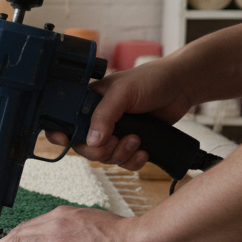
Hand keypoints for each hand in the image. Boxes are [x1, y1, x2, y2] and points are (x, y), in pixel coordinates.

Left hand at [0, 206, 161, 241]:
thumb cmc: (123, 236)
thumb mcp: (92, 222)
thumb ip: (74, 227)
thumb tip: (66, 238)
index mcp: (64, 214)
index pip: (32, 225)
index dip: (16, 234)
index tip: (6, 239)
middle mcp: (54, 224)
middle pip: (19, 233)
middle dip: (0, 241)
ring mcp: (53, 241)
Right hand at [45, 59, 195, 170]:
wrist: (181, 87)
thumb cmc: (150, 79)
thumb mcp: (123, 92)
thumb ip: (105, 115)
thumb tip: (92, 141)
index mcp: (89, 102)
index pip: (65, 121)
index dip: (61, 132)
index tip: (65, 140)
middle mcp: (98, 119)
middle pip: (84, 146)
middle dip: (100, 150)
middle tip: (115, 141)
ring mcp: (115, 132)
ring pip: (104, 157)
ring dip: (120, 154)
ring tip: (136, 140)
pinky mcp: (131, 143)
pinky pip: (123, 162)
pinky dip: (132, 161)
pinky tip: (144, 151)